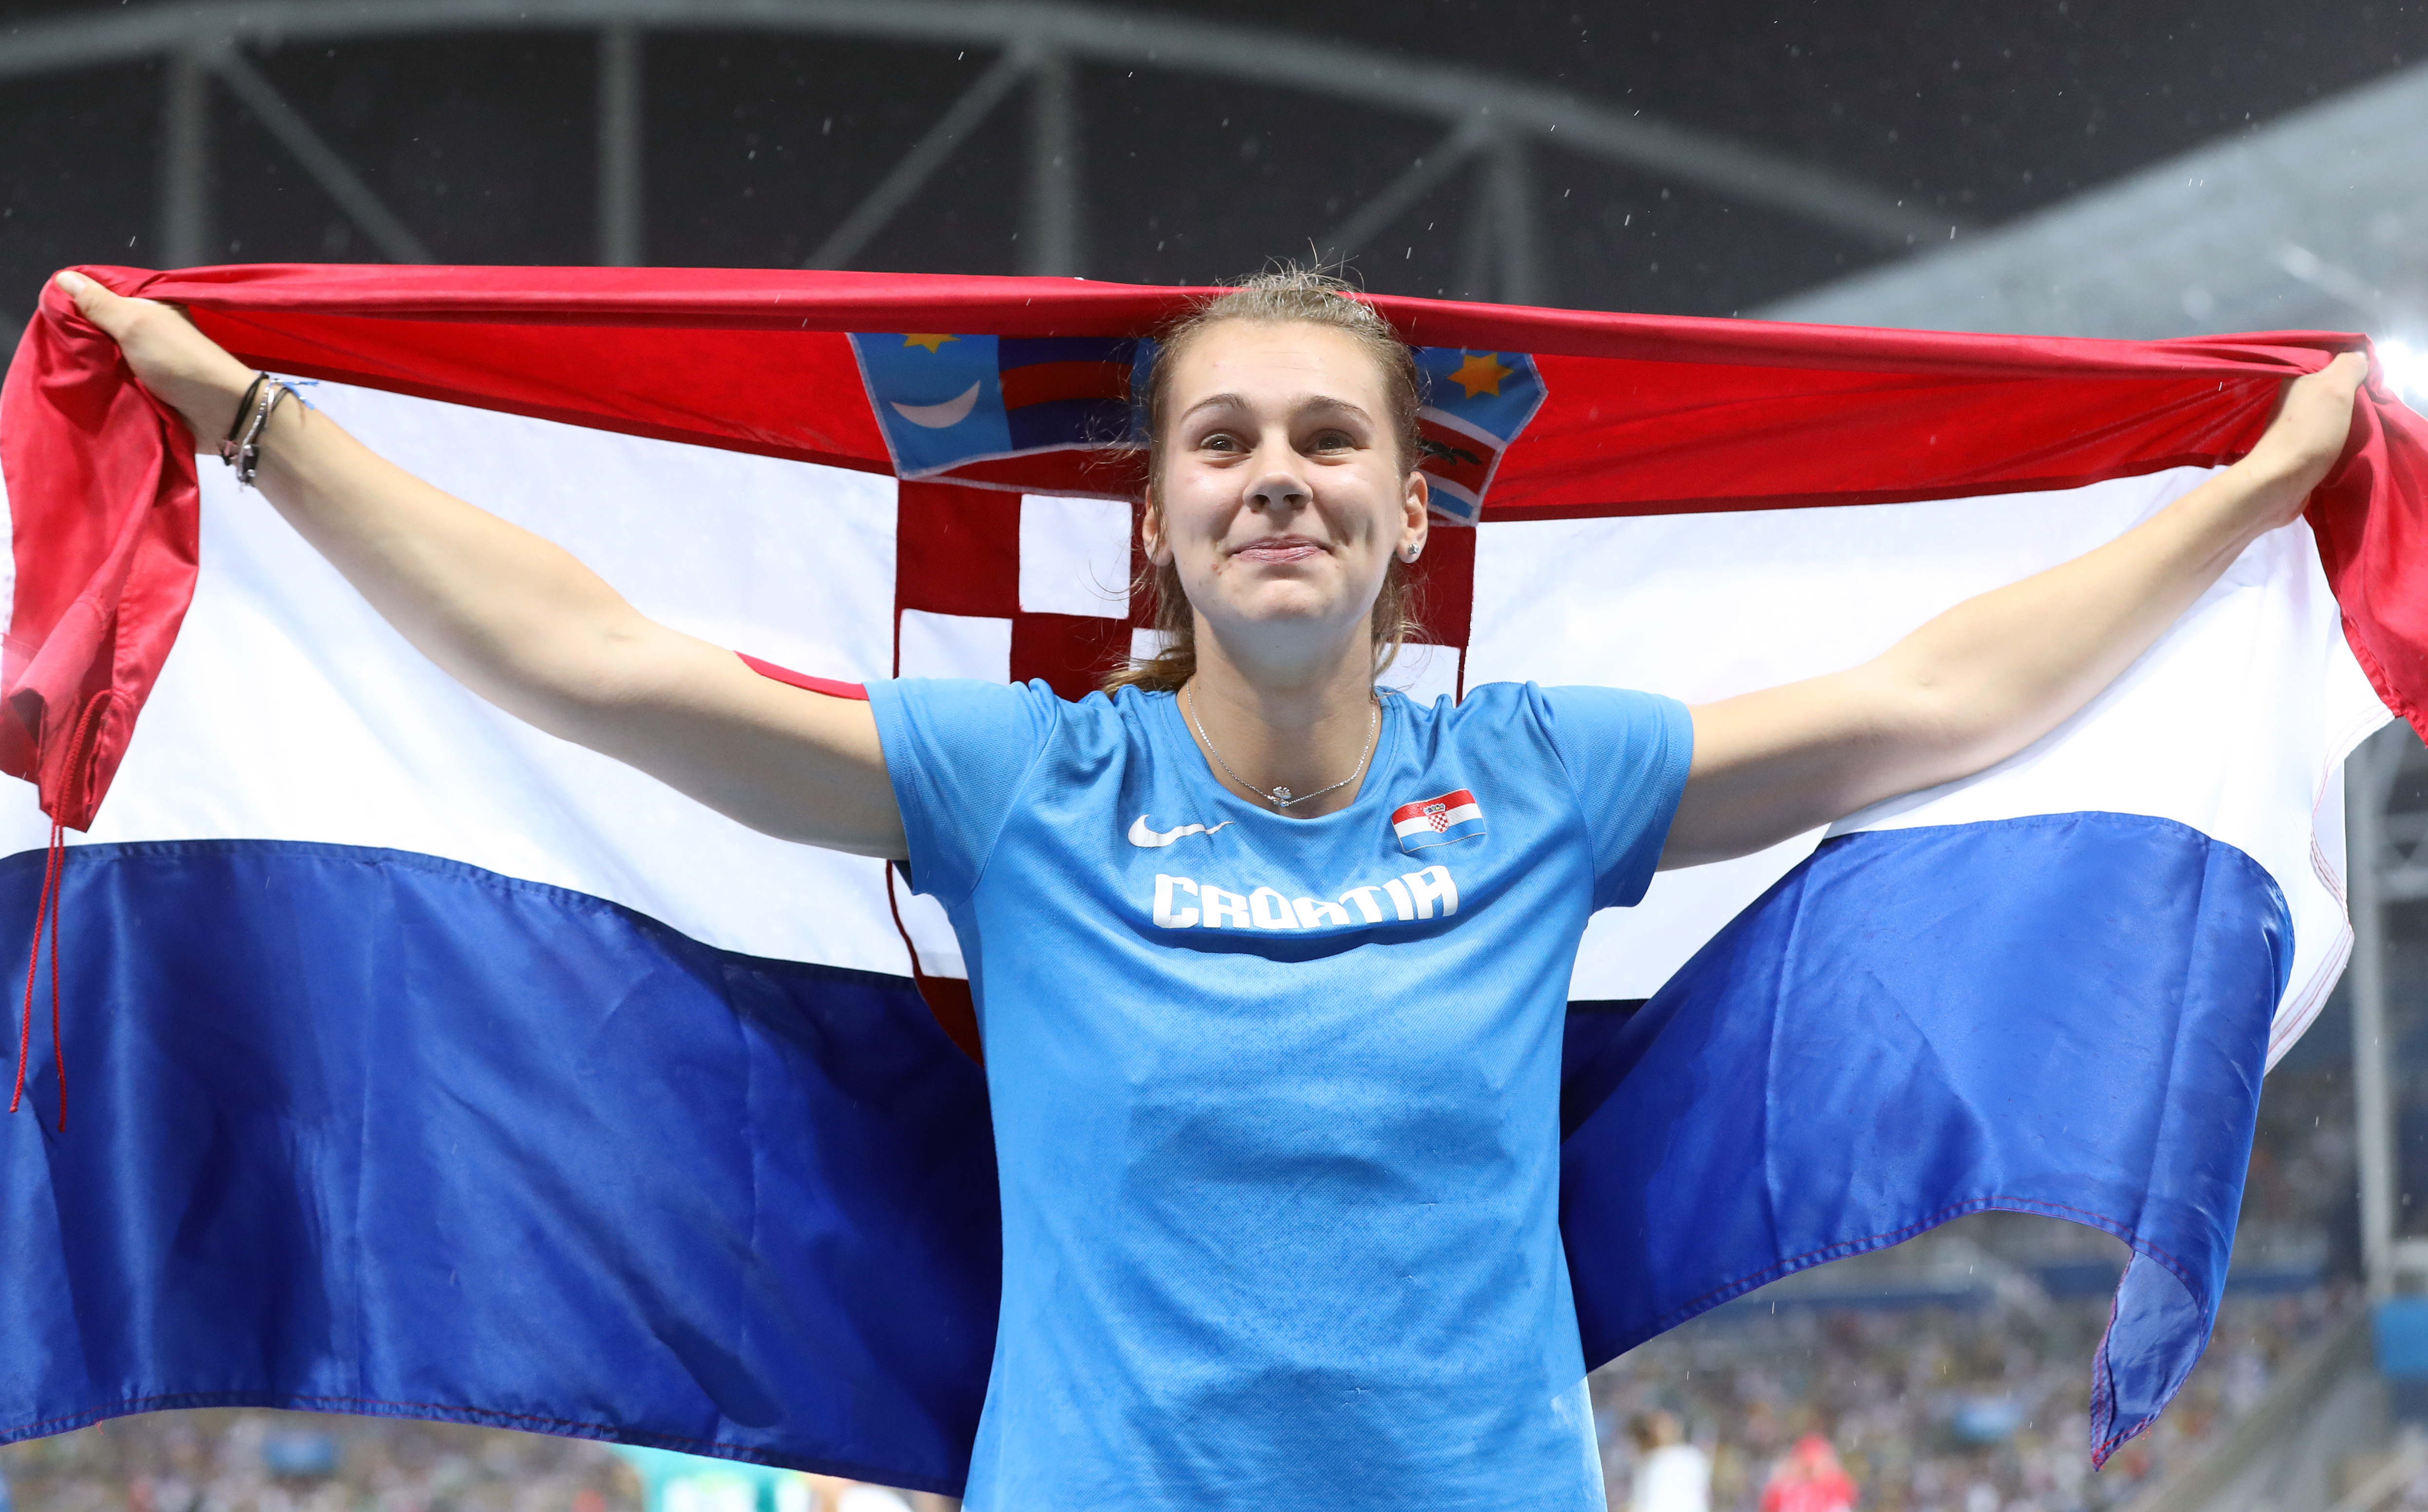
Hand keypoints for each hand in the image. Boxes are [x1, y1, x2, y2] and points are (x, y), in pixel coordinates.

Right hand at [52, 269, 257, 451]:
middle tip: (50, 342)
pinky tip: (79, 383)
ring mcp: (147, 359)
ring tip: (60, 364)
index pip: (102, 294)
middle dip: (77, 335)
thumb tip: (65, 278)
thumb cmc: (180, 361)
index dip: (75, 300)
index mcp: (150, 306)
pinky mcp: (148, 387)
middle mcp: (148, 329)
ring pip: (104, 354)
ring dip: (88, 361)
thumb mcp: (136, 323)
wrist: (222, 413)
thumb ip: (101, 304)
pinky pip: (114, 380)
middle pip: (99, 326)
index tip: (49, 310)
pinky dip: (100, 382)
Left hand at [2235, 350, 2368, 528]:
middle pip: (2331, 388)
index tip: (2370, 381)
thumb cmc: (2308, 432)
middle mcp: (2291, 399)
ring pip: (2328, 412)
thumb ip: (2348, 367)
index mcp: (2296, 379)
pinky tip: (2347, 439)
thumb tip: (2359, 355)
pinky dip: (2337, 436)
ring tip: (2362, 423)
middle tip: (2370, 405)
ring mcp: (2292, 425)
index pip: (2330, 362)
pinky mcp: (2296, 448)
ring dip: (2345, 418)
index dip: (2354, 368)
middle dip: (2352, 395)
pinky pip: (2324, 434)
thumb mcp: (2334, 389)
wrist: (2278, 483)